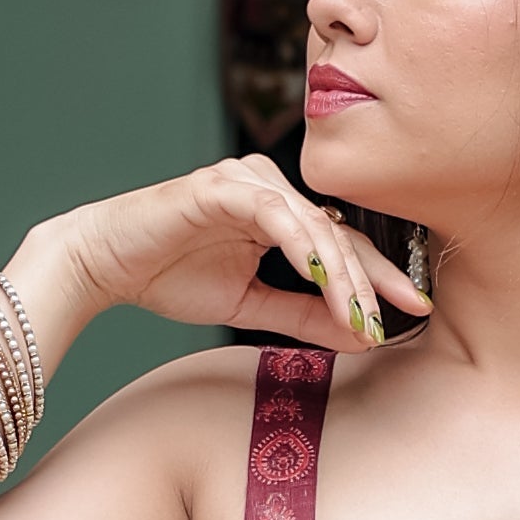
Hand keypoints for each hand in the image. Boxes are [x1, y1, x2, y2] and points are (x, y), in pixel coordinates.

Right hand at [38, 160, 428, 355]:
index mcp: (279, 212)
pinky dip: (301, 245)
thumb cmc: (171, 276)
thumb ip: (303, 315)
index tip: (413, 312)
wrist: (107, 262)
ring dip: (340, 272)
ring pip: (312, 223)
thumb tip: (359, 336)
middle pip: (338, 232)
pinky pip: (273, 214)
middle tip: (400, 315)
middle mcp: (268, 189)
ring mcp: (244, 183)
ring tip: (360, 313)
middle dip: (373, 278)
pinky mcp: (219, 188)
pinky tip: (321, 276)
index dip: (379, 279)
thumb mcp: (251, 305)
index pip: (342, 245)